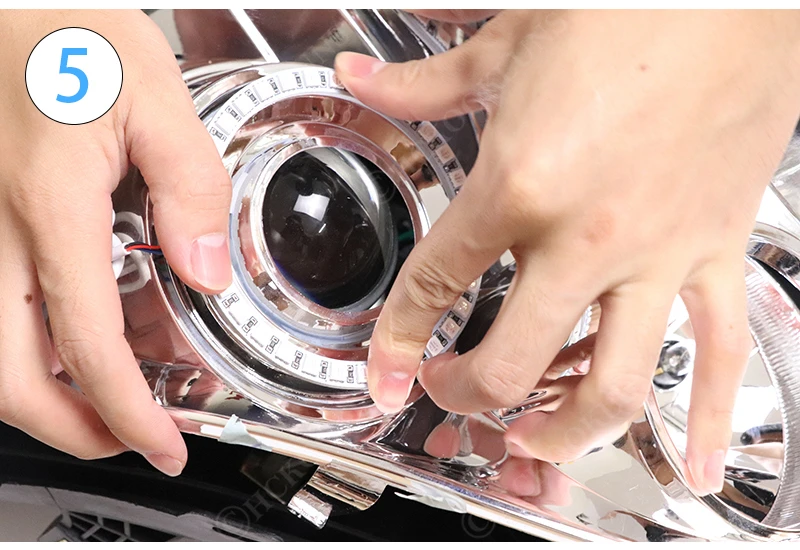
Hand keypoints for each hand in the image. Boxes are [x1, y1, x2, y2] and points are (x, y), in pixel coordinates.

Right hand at [0, 10, 231, 474]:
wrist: (4, 4)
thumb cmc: (62, 29)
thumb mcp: (154, 95)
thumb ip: (189, 187)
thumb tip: (205, 271)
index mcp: (49, 207)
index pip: (84, 343)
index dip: (125, 412)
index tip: (159, 446)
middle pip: (9, 376)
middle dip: (70, 429)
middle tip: (127, 441)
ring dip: (46, 394)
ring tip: (108, 399)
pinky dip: (36, 343)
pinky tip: (79, 330)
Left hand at [335, 10, 799, 494]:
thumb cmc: (625, 9)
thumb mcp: (504, 44)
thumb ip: (422, 82)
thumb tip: (359, 77)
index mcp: (520, 183)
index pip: (437, 286)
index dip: (396, 341)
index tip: (385, 373)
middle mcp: (586, 235)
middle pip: (515, 362)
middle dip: (469, 395)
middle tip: (452, 394)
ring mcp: (657, 253)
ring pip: (613, 383)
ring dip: (566, 430)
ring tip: (536, 440)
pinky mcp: (716, 250)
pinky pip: (719, 353)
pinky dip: (707, 420)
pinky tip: (697, 468)